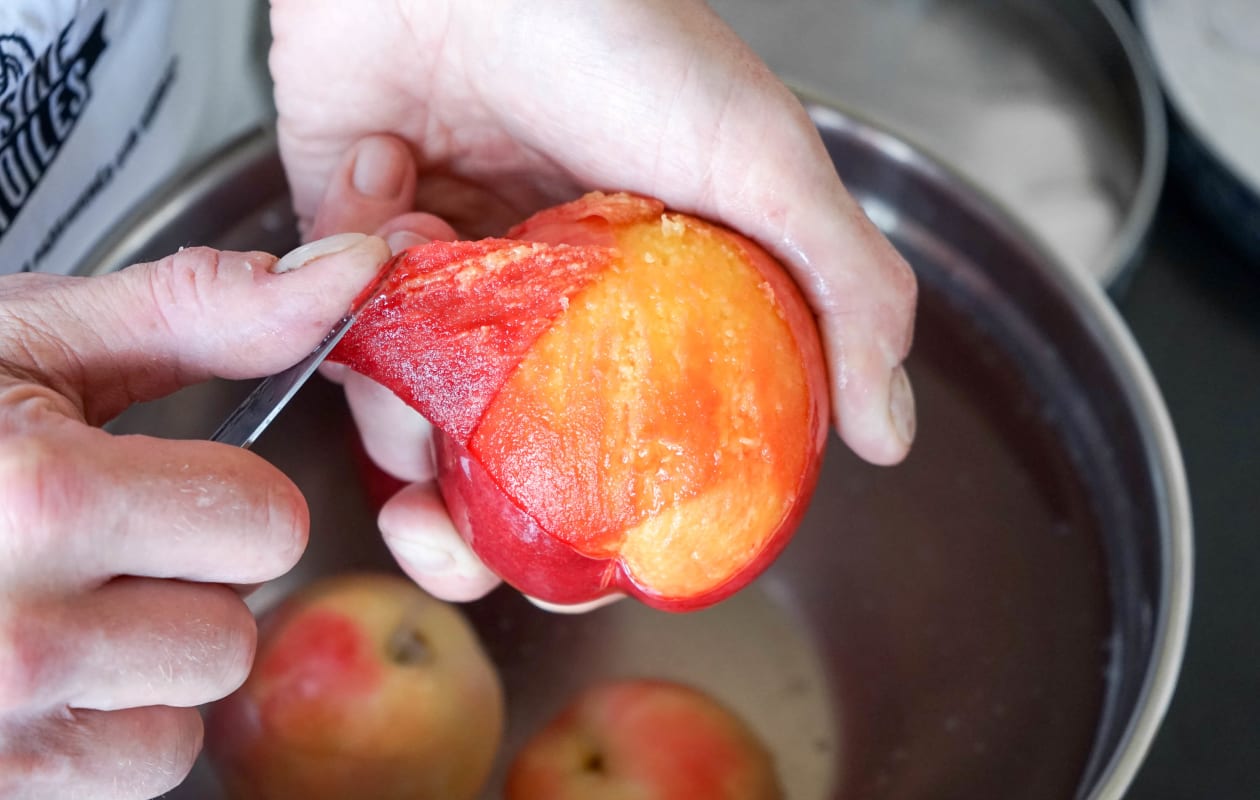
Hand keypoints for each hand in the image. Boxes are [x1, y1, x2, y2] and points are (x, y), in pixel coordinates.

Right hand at [0, 236, 389, 797]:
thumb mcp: (30, 342)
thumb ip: (203, 310)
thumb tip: (356, 266)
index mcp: (34, 499)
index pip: (268, 526)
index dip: (228, 499)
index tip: (163, 483)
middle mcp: (6, 637)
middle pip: (232, 634)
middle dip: (184, 588)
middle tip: (88, 548)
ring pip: (183, 722)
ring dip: (140, 669)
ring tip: (42, 607)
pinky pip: (120, 776)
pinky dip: (92, 733)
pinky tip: (17, 673)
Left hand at [269, 0, 917, 604]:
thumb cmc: (623, 31)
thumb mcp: (766, 164)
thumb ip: (845, 294)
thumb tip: (891, 434)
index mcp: (648, 311)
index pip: (630, 455)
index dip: (601, 528)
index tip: (578, 565)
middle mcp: (551, 313)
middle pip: (505, 469)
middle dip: (467, 525)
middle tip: (453, 540)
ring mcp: (455, 287)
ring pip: (409, 415)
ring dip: (397, 393)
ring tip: (422, 287)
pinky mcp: (359, 247)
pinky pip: (338, 324)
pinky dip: (352, 277)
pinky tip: (390, 189)